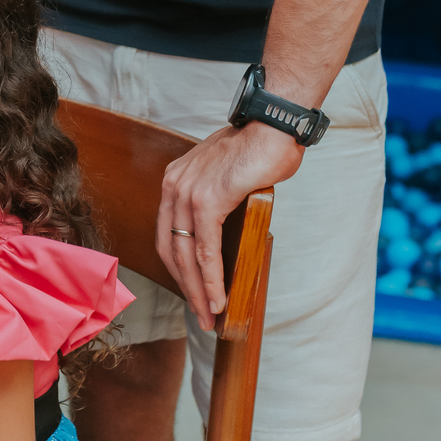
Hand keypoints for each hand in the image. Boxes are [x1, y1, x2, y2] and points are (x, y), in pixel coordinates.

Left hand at [157, 121, 302, 329]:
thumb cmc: (260, 148)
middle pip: (170, 249)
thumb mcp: (227, 175)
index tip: (190, 291)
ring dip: (198, 290)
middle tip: (200, 313)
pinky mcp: (208, 200)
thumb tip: (224, 233)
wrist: (274, 125)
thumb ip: (217, 199)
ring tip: (210, 315)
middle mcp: (174, 187)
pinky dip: (211, 278)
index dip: (177, 268)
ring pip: (186, 255)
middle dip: (185, 287)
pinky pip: (206, 250)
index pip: (166, 234)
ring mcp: (188, 193)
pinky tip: (218, 298)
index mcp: (175, 181)